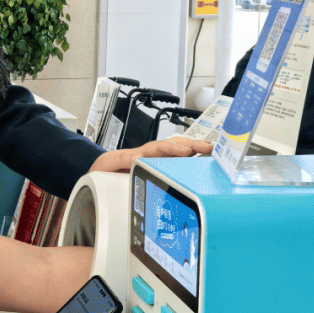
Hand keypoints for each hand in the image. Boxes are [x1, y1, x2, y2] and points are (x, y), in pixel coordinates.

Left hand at [90, 135, 212, 172]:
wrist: (103, 167)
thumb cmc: (107, 166)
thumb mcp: (110, 163)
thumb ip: (123, 160)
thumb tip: (137, 159)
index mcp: (140, 153)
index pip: (159, 148)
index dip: (173, 149)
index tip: (186, 152)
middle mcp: (151, 153)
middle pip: (174, 145)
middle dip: (191, 145)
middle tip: (207, 147)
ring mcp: (157, 157)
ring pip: (179, 148)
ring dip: (194, 148)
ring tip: (210, 148)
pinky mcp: (160, 162)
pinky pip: (178, 157)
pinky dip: (192, 155)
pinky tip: (202, 155)